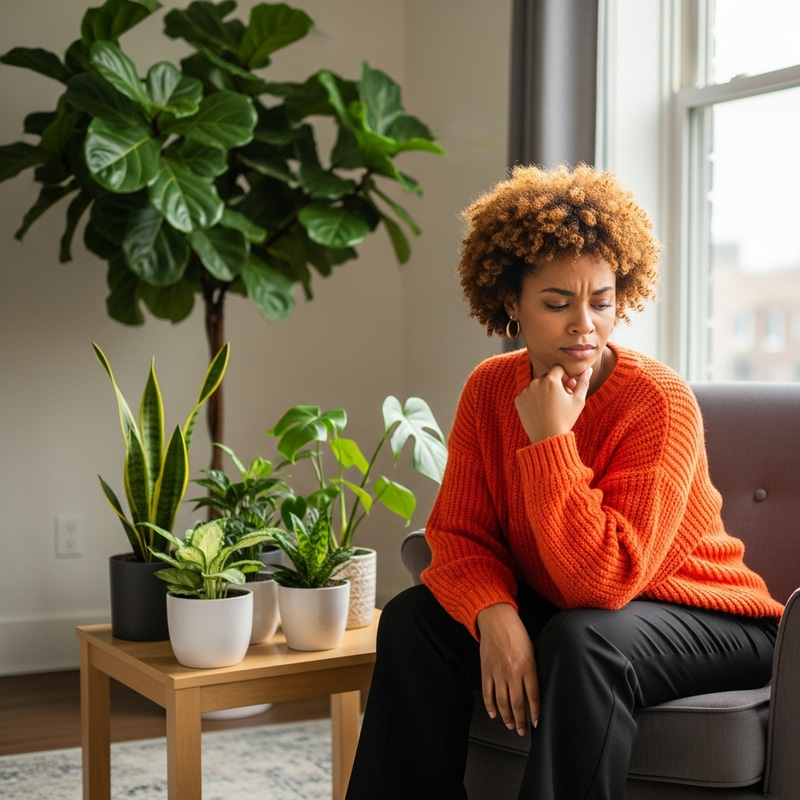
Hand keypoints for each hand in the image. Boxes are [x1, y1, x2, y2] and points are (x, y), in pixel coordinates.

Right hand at [476, 603, 538, 735]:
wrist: (496, 619)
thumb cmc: (516, 632)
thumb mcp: (531, 650)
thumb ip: (532, 670)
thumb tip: (534, 689)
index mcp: (527, 667)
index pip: (534, 696)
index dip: (536, 712)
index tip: (537, 722)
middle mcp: (513, 672)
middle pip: (518, 704)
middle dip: (521, 721)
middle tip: (522, 731)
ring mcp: (497, 672)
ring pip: (502, 702)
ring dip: (506, 717)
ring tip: (510, 725)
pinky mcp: (486, 670)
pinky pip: (488, 693)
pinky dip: (490, 706)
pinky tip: (493, 714)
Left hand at [514, 365, 592, 443]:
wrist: (547, 437)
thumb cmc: (565, 419)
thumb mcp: (578, 401)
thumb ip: (583, 382)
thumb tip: (589, 370)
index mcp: (551, 380)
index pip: (558, 368)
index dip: (565, 376)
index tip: (568, 388)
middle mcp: (536, 382)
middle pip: (547, 376)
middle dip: (554, 384)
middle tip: (560, 398)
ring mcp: (525, 391)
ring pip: (536, 385)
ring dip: (543, 391)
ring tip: (551, 406)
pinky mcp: (518, 400)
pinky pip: (527, 394)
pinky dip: (533, 399)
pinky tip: (540, 410)